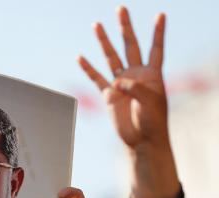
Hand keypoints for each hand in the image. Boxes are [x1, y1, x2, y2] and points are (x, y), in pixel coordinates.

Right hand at [78, 6, 167, 148]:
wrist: (141, 140)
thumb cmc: (152, 121)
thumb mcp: (150, 101)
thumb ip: (135, 87)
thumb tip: (117, 81)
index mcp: (152, 74)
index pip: (156, 48)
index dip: (158, 32)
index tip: (160, 15)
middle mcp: (136, 75)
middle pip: (130, 46)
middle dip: (126, 28)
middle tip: (121, 9)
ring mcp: (121, 83)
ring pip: (111, 58)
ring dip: (104, 42)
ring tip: (97, 25)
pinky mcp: (109, 95)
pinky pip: (96, 78)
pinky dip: (88, 68)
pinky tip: (80, 57)